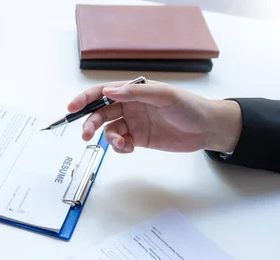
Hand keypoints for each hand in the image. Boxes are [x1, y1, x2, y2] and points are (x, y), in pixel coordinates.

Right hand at [67, 80, 242, 153]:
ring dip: (109, 138)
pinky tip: (130, 148)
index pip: (103, 92)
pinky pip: (120, 143)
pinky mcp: (139, 139)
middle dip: (90, 123)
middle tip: (85, 134)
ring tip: (123, 143)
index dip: (85, 99)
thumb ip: (136, 93)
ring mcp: (133, 123)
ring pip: (109, 130)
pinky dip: (120, 147)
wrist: (207, 129)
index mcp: (134, 91)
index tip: (72, 108)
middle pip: (101, 113)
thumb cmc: (189, 106)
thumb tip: (109, 91)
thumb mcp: (164, 96)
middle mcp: (130, 106)